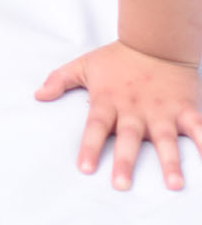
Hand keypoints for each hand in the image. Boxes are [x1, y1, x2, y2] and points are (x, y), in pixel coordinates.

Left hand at [37, 40, 201, 189]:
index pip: (96, 126)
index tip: (86, 168)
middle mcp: (135, 109)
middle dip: (126, 161)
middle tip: (122, 185)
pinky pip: (199, 127)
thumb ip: (60, 80)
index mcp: (109, 101)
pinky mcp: (185, 108)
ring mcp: (162, 111)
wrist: (155, 39)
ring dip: (171, 161)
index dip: (90, 146)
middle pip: (129, 138)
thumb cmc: (118, 58)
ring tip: (174, 184)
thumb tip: (38, 95)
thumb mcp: (85, 65)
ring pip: (166, 139)